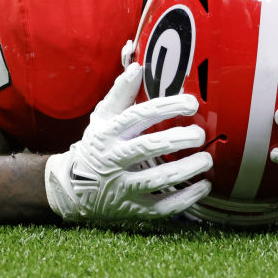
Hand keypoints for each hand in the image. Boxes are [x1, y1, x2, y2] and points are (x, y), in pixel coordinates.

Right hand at [44, 63, 212, 220]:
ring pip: (156, 179)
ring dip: (185, 170)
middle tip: (200, 134)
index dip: (166, 108)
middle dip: (178, 139)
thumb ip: (120, 95)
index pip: (138, 116)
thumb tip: (137, 68)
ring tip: (206, 161)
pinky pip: (161, 207)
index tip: (192, 103)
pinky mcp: (131, 209)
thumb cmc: (94, 147)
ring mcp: (121, 187)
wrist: (71, 190)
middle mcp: (112, 160)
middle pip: (148, 147)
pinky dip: (185, 199)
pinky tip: (203, 187)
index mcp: (106, 134)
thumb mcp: (101, 119)